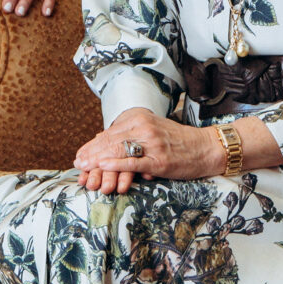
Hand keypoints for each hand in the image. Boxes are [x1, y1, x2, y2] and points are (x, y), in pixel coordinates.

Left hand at [73, 108, 226, 193]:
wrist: (205, 148)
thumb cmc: (177, 142)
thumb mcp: (151, 131)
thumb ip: (129, 135)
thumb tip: (103, 144)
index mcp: (139, 117)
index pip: (109, 132)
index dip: (92, 145)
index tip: (80, 155)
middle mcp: (144, 126)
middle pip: (110, 140)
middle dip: (91, 153)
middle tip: (78, 163)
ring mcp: (151, 143)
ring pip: (118, 150)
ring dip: (98, 160)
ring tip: (85, 167)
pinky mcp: (159, 159)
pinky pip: (133, 161)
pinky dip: (116, 164)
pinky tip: (103, 166)